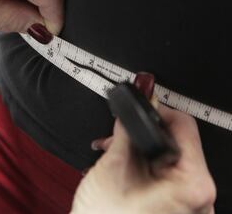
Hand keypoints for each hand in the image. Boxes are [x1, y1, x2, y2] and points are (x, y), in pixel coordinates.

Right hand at [71, 105, 215, 213]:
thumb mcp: (113, 167)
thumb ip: (125, 131)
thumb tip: (132, 108)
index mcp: (193, 185)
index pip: (185, 127)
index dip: (157, 113)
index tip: (139, 111)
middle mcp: (199, 199)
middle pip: (177, 145)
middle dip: (143, 137)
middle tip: (118, 139)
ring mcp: (189, 208)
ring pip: (169, 162)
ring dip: (140, 153)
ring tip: (114, 157)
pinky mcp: (177, 212)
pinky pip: (166, 180)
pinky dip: (145, 170)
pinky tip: (123, 170)